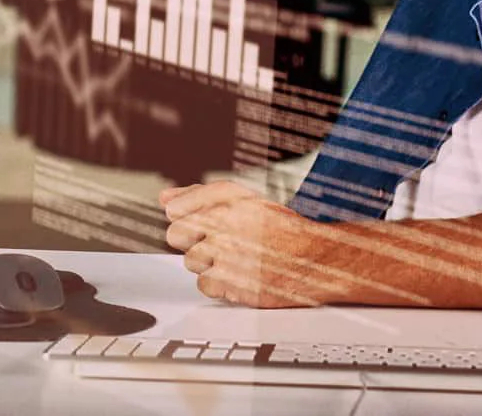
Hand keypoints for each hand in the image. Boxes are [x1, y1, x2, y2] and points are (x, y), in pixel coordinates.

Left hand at [161, 180, 335, 307]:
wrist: (316, 260)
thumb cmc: (281, 230)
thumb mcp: (246, 200)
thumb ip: (201, 195)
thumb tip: (165, 197)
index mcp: (230, 200)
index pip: (176, 208)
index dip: (185, 217)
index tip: (201, 224)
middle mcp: (228, 224)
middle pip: (175, 235)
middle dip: (191, 240)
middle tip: (217, 242)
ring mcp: (229, 255)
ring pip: (190, 262)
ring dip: (207, 263)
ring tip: (235, 258)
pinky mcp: (234, 284)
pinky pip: (204, 286)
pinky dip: (219, 284)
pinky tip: (239, 274)